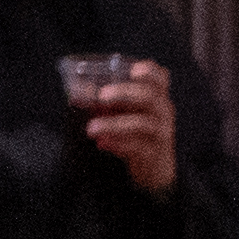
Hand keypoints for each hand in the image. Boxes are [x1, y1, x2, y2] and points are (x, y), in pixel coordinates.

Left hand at [75, 59, 177, 194]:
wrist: (153, 168)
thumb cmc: (135, 133)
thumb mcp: (122, 114)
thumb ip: (104, 101)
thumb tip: (76, 90)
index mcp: (156, 97)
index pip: (160, 78)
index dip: (148, 71)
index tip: (133, 70)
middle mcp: (162, 112)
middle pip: (149, 96)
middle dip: (124, 92)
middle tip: (101, 96)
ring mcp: (160, 133)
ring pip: (142, 124)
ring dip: (114, 124)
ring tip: (91, 128)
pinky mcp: (153, 154)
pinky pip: (138, 147)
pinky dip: (118, 144)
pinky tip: (101, 143)